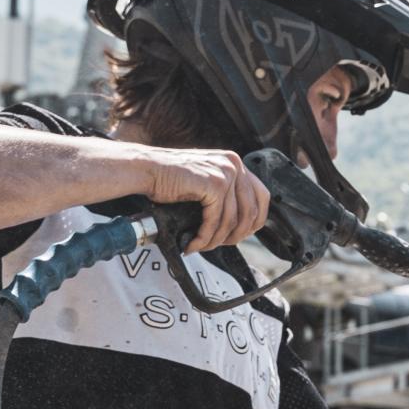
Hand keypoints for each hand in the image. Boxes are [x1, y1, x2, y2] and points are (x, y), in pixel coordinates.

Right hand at [140, 147, 269, 252]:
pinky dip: (205, 237)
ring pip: (232, 220)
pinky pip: (216, 221)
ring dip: (216, 239)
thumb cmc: (171, 178)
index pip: (262, 196)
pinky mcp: (214, 185)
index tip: (241, 235)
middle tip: (218, 245)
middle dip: (236, 235)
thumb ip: (226, 194)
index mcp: (235, 162)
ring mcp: (226, 173)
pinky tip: (194, 243)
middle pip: (251, 211)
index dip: (255, 221)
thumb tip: (242, 224)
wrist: (147, 170)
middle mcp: (234, 164)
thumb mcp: (206, 182)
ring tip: (202, 246)